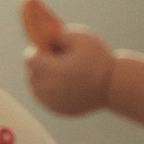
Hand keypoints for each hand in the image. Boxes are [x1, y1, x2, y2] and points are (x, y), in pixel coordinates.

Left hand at [19, 0, 114, 117]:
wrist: (114, 87)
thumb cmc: (99, 60)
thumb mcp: (81, 37)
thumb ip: (59, 34)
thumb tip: (45, 36)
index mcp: (50, 70)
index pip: (30, 58)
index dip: (39, 51)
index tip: (51, 49)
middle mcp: (47, 88)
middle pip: (31, 73)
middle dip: (41, 65)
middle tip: (57, 61)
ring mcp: (51, 102)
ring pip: (36, 87)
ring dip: (43, 78)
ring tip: (60, 72)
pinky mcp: (58, 110)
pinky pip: (45, 98)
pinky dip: (51, 91)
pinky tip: (64, 83)